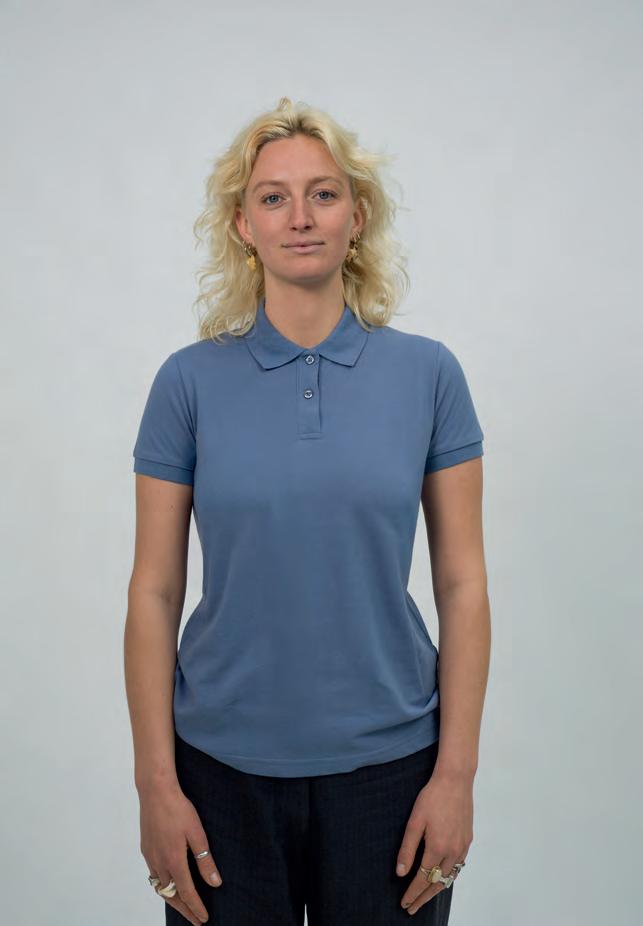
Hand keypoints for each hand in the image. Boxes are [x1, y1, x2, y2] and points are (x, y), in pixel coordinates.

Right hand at [139, 781, 222, 924]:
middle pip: (171, 895)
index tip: (204, 918)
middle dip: (184, 909)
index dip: (196, 907)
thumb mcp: (197, 833)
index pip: (187, 892)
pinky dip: (162, 885)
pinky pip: (153, 875)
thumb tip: (215, 883)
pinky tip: (168, 882)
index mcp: (174, 860)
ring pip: (160, 887)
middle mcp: (159, 862)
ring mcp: (150, 856)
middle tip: (195, 919)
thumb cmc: (179, 809)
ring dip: (172, 899)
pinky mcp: (146, 848)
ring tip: (183, 905)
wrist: (155, 791)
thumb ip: (205, 860)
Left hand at [395, 770, 472, 915]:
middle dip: (423, 897)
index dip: (412, 893)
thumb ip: (407, 848)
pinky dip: (449, 877)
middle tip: (412, 908)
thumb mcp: (414, 821)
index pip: (423, 879)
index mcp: (437, 848)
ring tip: (425, 897)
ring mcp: (462, 847)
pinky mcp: (468, 840)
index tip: (404, 904)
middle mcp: (452, 851)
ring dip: (437, 889)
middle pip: (437, 883)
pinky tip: (443, 877)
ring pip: (450, 877)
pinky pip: (458, 866)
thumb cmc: (432, 797)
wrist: (455, 780)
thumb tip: (401, 872)